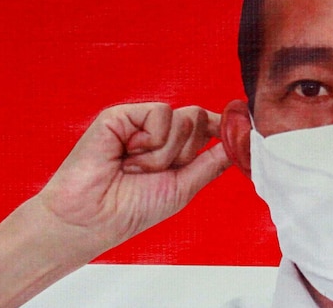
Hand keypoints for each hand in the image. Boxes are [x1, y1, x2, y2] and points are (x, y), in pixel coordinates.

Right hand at [34, 102, 230, 256]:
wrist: (92, 218)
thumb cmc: (130, 208)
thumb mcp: (185, 185)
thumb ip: (213, 160)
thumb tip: (239, 141)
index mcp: (174, 148)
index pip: (208, 125)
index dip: (223, 126)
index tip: (240, 125)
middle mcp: (158, 132)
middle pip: (199, 120)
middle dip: (186, 152)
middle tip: (155, 171)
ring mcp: (140, 121)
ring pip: (184, 118)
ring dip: (165, 153)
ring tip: (136, 168)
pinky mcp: (122, 114)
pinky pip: (160, 113)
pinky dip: (150, 141)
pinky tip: (127, 154)